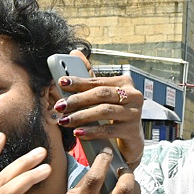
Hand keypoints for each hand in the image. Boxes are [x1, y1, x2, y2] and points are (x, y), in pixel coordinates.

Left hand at [52, 49, 143, 167]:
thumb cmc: (113, 114)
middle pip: (101, 94)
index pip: (97, 81)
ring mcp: (134, 113)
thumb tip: (74, 52)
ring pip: (104, 111)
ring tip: (65, 120)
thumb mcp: (102, 95)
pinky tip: (78, 133)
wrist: (130, 140)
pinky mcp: (132, 131)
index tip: (61, 82)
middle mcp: (133, 95)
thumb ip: (89, 78)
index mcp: (124, 83)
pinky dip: (91, 131)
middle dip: (77, 99)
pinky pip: (108, 130)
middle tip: (59, 105)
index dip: (78, 82)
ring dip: (81, 116)